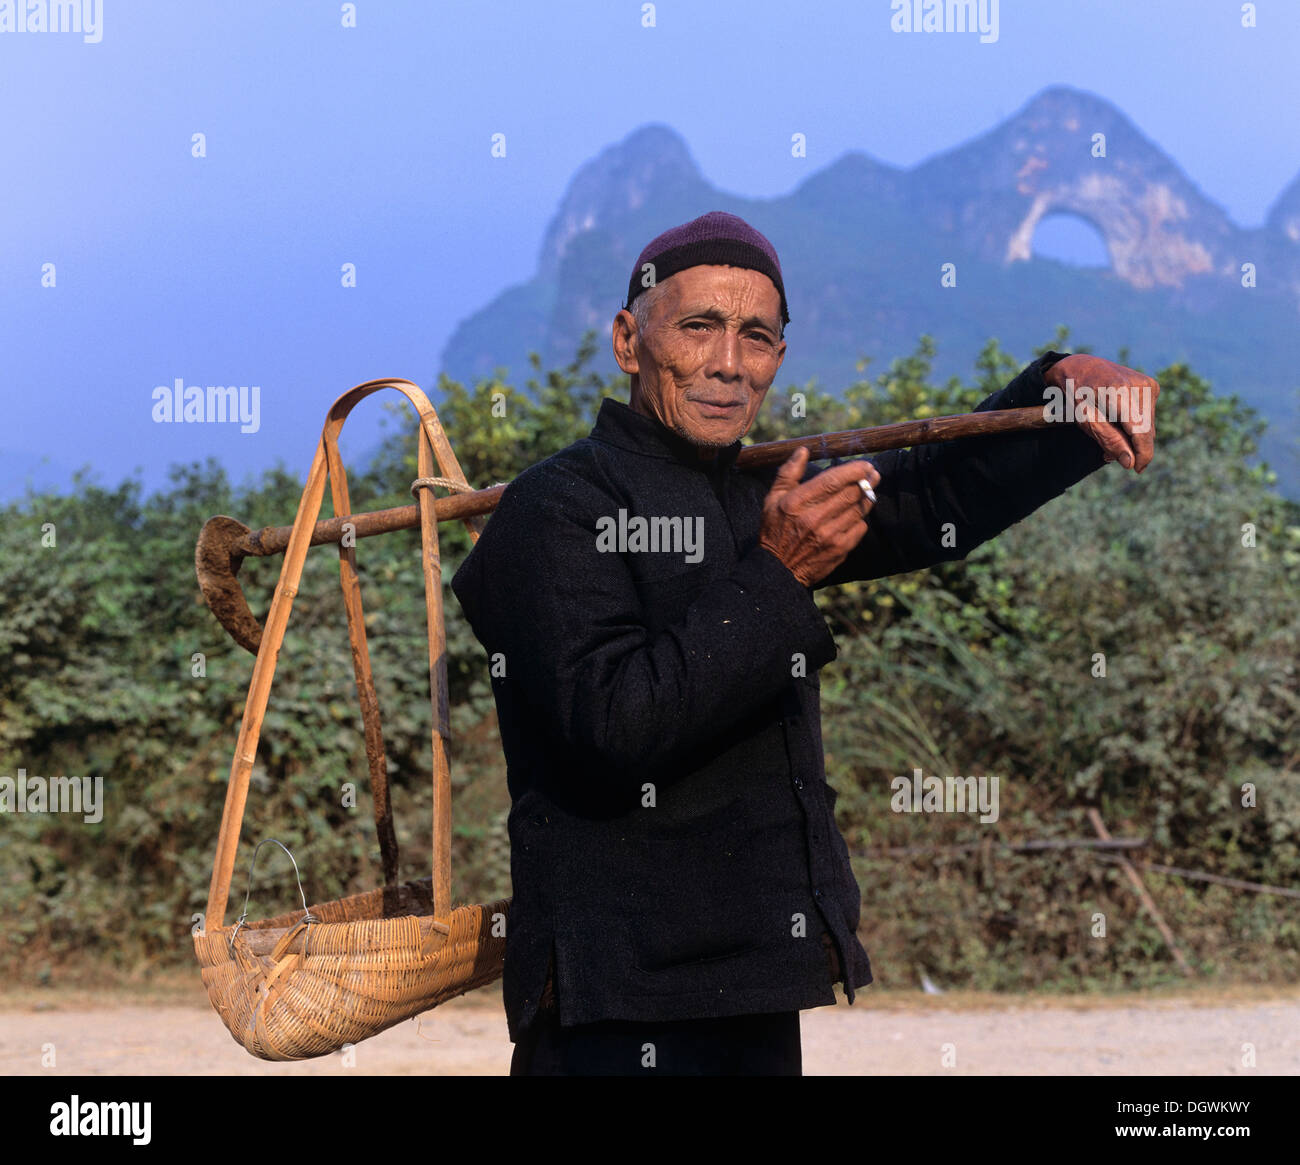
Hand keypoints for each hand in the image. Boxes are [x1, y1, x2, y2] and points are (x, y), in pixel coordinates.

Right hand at [759, 447, 879, 585]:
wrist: (778, 570)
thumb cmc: (775, 530)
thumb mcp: (772, 499)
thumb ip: (788, 473)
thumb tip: (803, 451)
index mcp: (797, 503)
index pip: (833, 481)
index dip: (854, 470)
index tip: (865, 465)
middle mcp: (815, 518)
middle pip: (851, 493)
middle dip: (867, 480)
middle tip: (873, 473)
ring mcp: (830, 535)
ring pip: (859, 509)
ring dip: (866, 497)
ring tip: (867, 490)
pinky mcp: (840, 549)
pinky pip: (860, 527)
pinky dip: (860, 518)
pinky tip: (854, 515)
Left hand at [1046, 354, 1159, 471]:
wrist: (1082, 367)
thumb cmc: (1078, 395)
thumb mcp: (1085, 420)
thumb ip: (1109, 440)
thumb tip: (1130, 463)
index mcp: (1120, 393)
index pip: (1141, 431)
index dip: (1142, 454)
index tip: (1137, 470)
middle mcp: (1140, 386)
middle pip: (1147, 430)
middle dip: (1132, 447)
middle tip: (1108, 454)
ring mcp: (1148, 384)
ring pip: (1149, 425)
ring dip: (1133, 437)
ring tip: (1109, 435)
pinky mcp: (1152, 385)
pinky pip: (1148, 416)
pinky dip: (1136, 425)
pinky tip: (1118, 423)